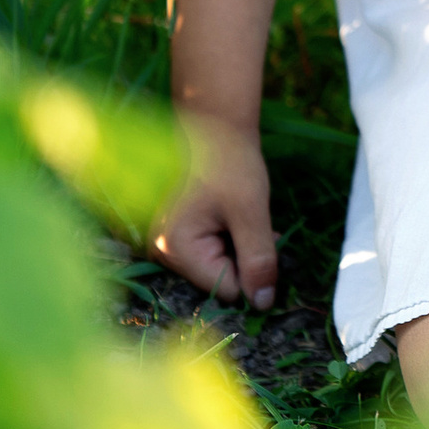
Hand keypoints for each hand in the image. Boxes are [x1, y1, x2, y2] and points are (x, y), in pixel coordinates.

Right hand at [151, 112, 276, 312]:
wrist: (214, 125)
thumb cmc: (230, 162)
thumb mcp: (251, 211)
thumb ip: (258, 259)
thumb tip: (263, 303)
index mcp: (175, 248)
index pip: (224, 288)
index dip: (252, 272)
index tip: (266, 240)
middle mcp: (163, 253)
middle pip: (219, 279)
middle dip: (246, 258)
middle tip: (257, 224)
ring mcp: (168, 246)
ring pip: (219, 266)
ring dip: (241, 248)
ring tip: (247, 216)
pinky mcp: (178, 237)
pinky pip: (212, 253)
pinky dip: (232, 241)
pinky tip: (238, 217)